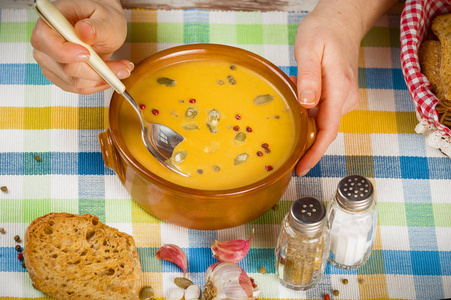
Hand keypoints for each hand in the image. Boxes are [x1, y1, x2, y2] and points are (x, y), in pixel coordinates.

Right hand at [31, 0, 132, 93]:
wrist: (103, 26)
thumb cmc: (102, 18)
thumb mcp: (107, 18)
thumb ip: (97, 27)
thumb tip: (84, 30)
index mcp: (51, 20)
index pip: (44, 39)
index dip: (64, 52)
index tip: (87, 55)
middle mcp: (45, 43)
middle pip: (63, 66)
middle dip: (95, 71)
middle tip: (122, 68)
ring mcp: (51, 61)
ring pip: (73, 81)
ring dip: (101, 79)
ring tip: (122, 69)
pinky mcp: (61, 75)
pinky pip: (78, 87)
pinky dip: (98, 84)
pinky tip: (111, 75)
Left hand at [293, 7, 362, 176]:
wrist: (343, 18)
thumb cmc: (325, 29)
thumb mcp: (309, 49)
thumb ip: (309, 78)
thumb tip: (308, 105)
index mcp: (339, 89)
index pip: (328, 131)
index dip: (314, 153)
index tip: (300, 168)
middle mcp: (345, 97)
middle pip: (323, 130)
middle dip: (302, 139)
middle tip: (278, 136)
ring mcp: (343, 96)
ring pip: (320, 120)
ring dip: (301, 119)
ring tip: (285, 99)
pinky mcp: (338, 93)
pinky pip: (320, 110)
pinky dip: (304, 108)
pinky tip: (294, 90)